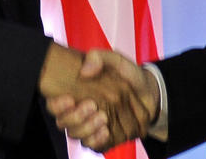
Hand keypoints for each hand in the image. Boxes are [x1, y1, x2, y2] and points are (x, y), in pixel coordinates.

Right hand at [45, 48, 159, 151]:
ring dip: (87, 128)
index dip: (57, 105)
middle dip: (75, 117)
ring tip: (103, 117)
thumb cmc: (128, 75)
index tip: (69, 99)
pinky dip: (97, 140)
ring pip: (77, 136)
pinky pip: (94, 146)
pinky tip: (106, 130)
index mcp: (78, 93)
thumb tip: (84, 71)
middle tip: (92, 106)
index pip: (55, 104)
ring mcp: (91, 126)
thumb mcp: (115, 60)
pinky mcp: (104, 138)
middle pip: (63, 123)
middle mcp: (81, 112)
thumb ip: (99, 57)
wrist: (150, 92)